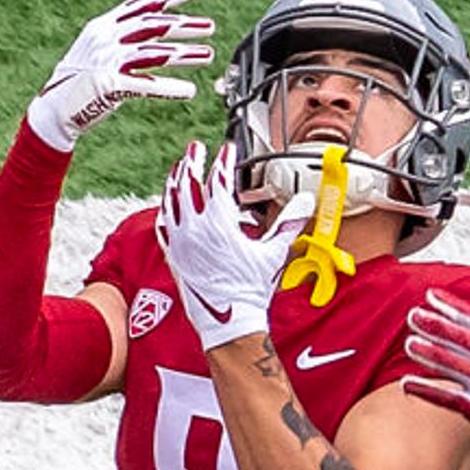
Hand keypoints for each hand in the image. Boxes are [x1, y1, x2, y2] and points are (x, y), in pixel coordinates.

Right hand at [25, 0, 211, 152]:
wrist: (53, 110)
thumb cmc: (79, 84)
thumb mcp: (99, 52)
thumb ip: (124, 40)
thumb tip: (157, 34)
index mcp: (103, 26)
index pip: (142, 4)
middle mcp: (105, 39)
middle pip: (153, 26)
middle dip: (184, 25)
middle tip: (210, 26)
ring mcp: (107, 61)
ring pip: (155, 52)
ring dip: (184, 53)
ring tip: (208, 54)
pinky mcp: (109, 85)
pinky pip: (146, 85)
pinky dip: (169, 88)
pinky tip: (188, 90)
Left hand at [158, 141, 293, 347]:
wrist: (228, 322)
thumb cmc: (250, 290)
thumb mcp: (274, 253)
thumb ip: (289, 223)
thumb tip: (306, 201)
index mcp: (218, 223)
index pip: (219, 181)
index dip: (224, 161)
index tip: (228, 150)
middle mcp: (193, 228)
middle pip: (188, 183)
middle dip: (192, 161)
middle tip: (196, 148)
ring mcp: (179, 242)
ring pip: (171, 201)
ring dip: (175, 181)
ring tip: (179, 168)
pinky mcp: (172, 256)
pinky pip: (163, 226)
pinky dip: (165, 210)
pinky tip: (167, 206)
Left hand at [401, 297, 469, 466]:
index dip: (453, 306)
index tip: (431, 296)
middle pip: (462, 338)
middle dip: (437, 325)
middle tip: (413, 315)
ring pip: (454, 364)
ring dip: (430, 353)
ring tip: (410, 344)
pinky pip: (449, 398)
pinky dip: (426, 390)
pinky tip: (407, 385)